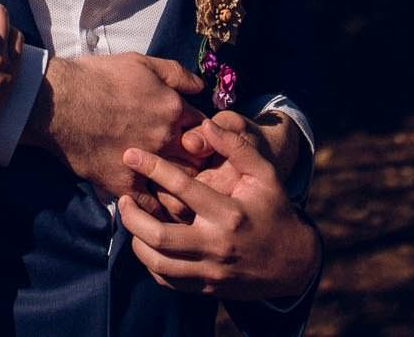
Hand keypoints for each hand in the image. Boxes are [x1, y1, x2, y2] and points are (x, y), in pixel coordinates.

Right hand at [23, 53, 204, 204]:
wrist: (59, 102)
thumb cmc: (98, 77)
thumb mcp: (141, 62)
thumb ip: (176, 74)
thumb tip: (200, 87)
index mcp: (173, 108)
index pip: (206, 127)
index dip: (204, 133)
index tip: (197, 138)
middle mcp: (166, 138)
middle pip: (199, 160)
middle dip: (199, 163)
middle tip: (192, 166)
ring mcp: (146, 163)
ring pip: (180, 187)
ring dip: (183, 190)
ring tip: (181, 193)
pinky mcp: (124, 184)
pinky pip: (151, 206)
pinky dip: (158, 210)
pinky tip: (159, 210)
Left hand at [116, 116, 321, 301]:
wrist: (292, 261)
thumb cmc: (274, 209)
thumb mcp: (264, 173)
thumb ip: (236, 147)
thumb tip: (205, 125)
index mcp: (229, 213)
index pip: (182, 187)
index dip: (152, 168)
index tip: (129, 154)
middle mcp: (216, 244)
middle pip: (160, 236)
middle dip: (132, 216)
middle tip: (122, 197)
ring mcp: (210, 271)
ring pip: (158, 262)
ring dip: (135, 239)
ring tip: (129, 218)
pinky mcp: (205, 288)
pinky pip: (166, 280)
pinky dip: (149, 261)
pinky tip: (144, 242)